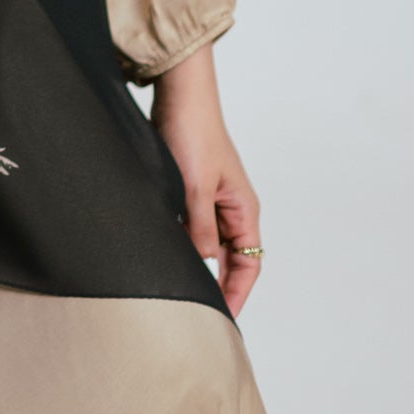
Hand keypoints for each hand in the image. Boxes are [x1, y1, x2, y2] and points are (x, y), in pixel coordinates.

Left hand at [150, 42, 261, 317]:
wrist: (178, 94)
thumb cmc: (193, 133)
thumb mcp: (194, 187)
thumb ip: (199, 229)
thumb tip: (201, 267)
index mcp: (243, 208)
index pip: (249, 264)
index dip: (237, 293)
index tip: (222, 319)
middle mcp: (231, 207)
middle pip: (231, 258)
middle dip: (218, 286)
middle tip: (196, 312)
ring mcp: (210, 198)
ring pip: (208, 243)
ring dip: (198, 263)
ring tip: (177, 289)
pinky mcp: (189, 188)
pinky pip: (191, 225)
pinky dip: (182, 242)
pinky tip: (164, 253)